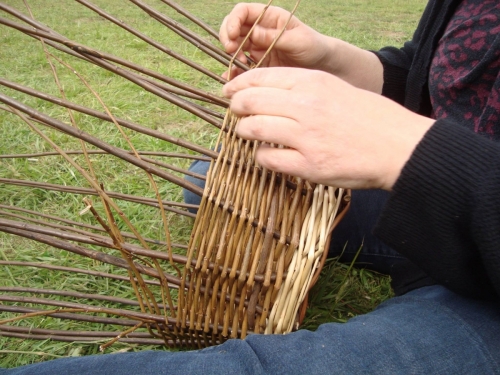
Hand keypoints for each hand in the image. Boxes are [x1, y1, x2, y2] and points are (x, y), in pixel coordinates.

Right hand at [219, 3, 383, 91]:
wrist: (320, 66)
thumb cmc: (312, 46)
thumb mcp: (297, 39)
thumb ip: (274, 36)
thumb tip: (253, 33)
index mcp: (268, 17)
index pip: (242, 12)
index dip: (233, 21)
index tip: (233, 36)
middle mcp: (259, 30)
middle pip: (232, 29)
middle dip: (228, 39)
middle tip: (231, 51)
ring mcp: (256, 48)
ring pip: (234, 49)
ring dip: (231, 58)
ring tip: (239, 67)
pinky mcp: (257, 64)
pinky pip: (241, 67)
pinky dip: (235, 73)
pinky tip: (235, 79)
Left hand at [223, 68, 434, 189]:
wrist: (399, 147)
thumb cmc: (370, 117)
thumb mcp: (336, 88)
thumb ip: (303, 88)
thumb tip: (268, 94)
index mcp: (312, 82)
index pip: (260, 77)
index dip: (238, 84)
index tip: (229, 90)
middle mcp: (305, 105)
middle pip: (250, 101)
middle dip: (236, 107)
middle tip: (235, 112)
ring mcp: (305, 136)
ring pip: (253, 128)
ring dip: (243, 131)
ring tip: (247, 132)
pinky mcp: (308, 165)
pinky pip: (267, 159)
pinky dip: (260, 156)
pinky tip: (267, 155)